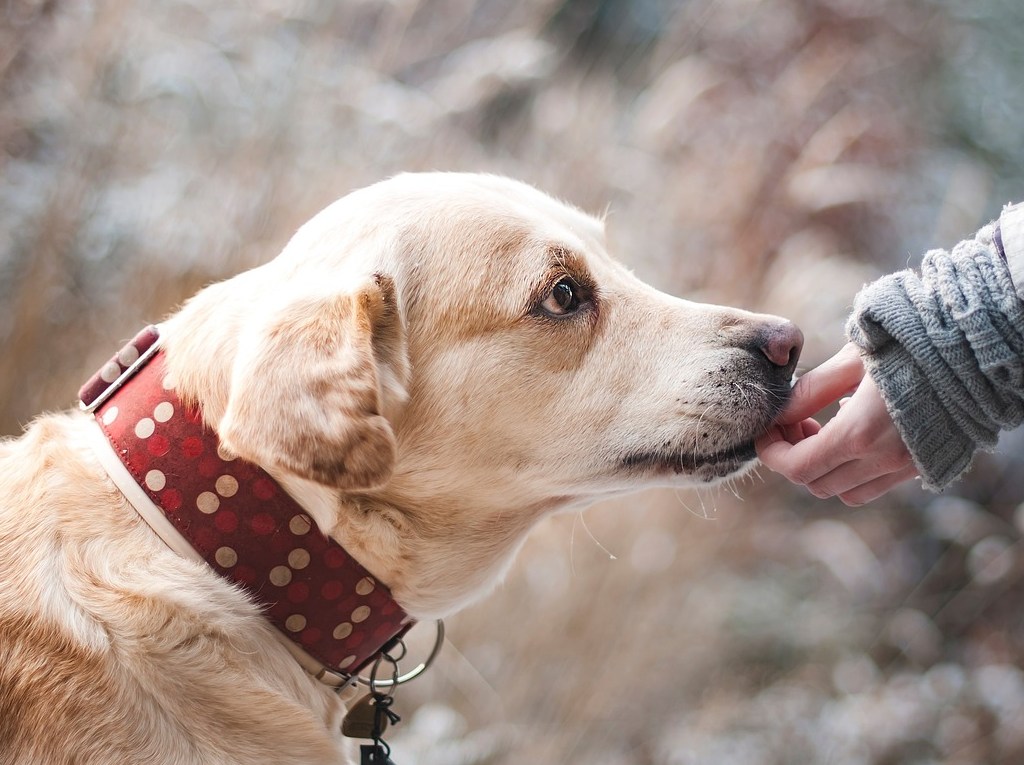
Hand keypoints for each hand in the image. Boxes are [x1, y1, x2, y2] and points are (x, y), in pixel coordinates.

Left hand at [755, 342, 917, 505]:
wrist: (975, 348)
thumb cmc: (910, 343)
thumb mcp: (852, 359)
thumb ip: (811, 390)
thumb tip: (780, 413)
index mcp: (860, 433)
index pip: (797, 467)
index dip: (771, 453)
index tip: (765, 430)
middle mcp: (884, 460)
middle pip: (816, 484)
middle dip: (794, 458)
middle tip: (793, 423)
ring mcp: (907, 467)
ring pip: (846, 492)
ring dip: (824, 468)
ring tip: (822, 428)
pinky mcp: (925, 464)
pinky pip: (876, 485)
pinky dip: (854, 470)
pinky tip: (854, 431)